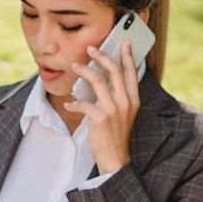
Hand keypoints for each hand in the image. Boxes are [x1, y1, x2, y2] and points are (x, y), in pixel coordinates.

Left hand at [67, 39, 139, 173]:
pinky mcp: (100, 118)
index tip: (124, 42)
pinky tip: (69, 105)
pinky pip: (83, 103)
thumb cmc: (116, 136)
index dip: (127, 56)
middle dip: (101, 56)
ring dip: (83, 70)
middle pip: (114, 71)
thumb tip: (103, 81)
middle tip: (90, 49)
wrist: (115, 159)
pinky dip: (74, 103)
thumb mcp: (124, 115)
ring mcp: (113, 110)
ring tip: (74, 67)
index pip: (131, 73)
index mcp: (133, 100)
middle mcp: (125, 102)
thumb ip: (118, 98)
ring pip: (97, 80)